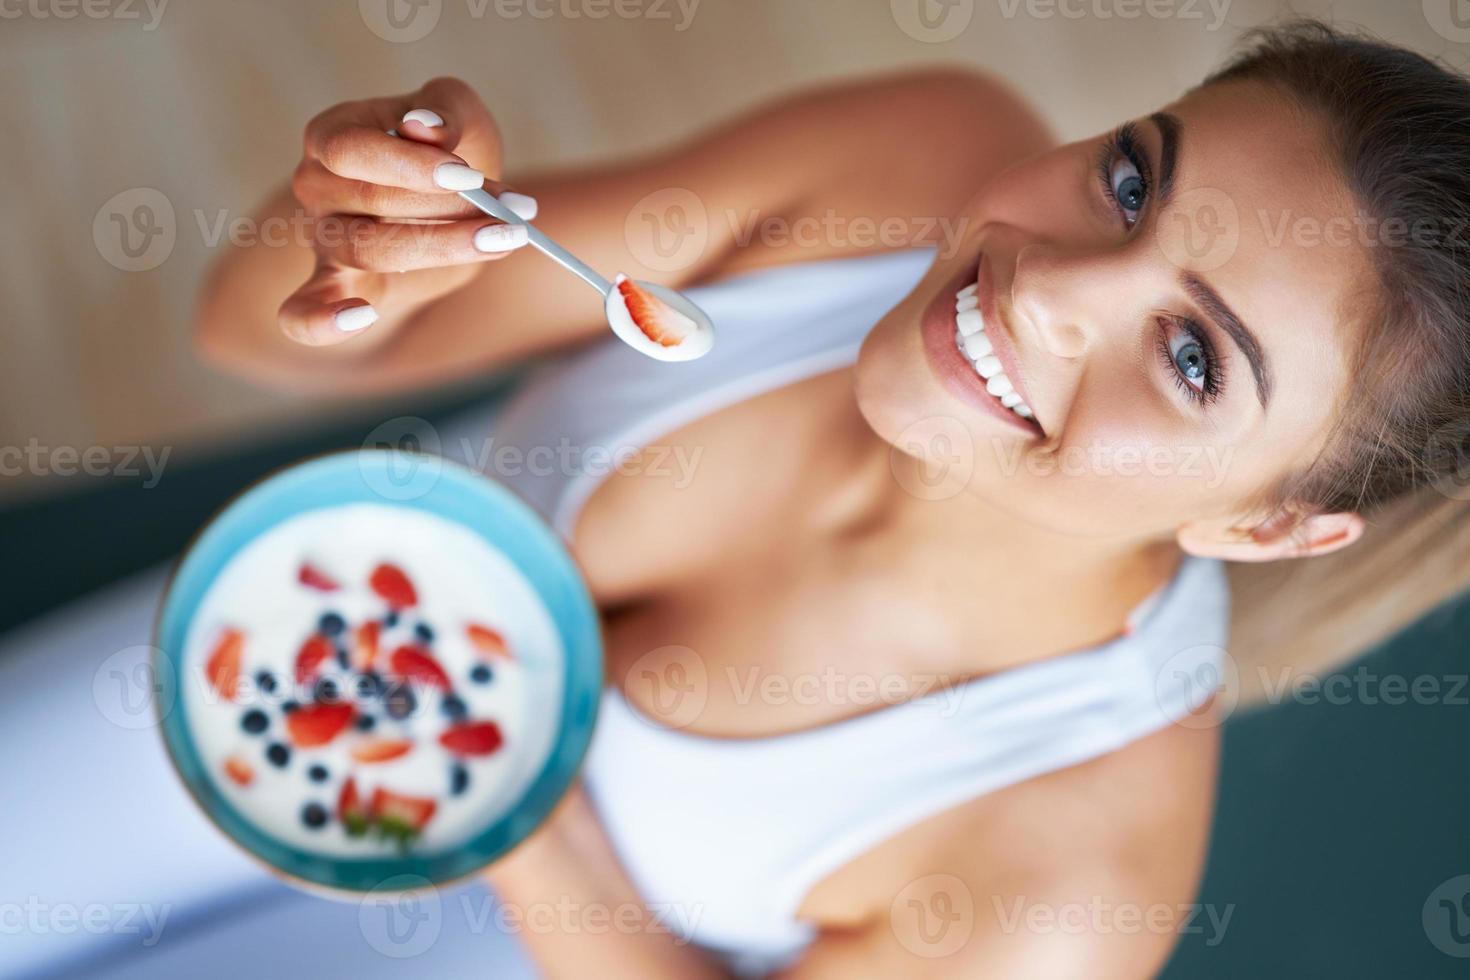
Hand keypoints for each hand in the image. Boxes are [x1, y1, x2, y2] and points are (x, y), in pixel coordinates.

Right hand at [281, 77, 536, 345]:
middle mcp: (315, 186)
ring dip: (441, 247)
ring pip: (368, 249)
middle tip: (515, 212)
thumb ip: (447, 113)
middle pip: (370, 200)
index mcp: (332, 136)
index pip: (353, 149)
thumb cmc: (449, 156)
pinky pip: (304, 314)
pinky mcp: (334, 288)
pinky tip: (360, 318)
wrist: (447, 211)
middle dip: (449, 206)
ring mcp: (322, 240)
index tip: (469, 176)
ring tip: (503, 239)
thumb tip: (423, 125)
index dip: (410, 165)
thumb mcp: (461, 119)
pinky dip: (322, 320)